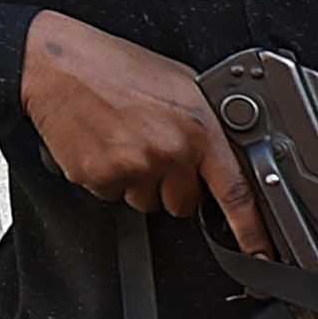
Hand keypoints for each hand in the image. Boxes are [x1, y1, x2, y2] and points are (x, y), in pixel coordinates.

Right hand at [21, 10, 264, 250]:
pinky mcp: (102, 178)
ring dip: (140, 182)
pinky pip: (114, 195)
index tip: (261, 252)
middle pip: (185, 203)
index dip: (251, 230)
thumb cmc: (113, 66)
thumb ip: (204, 122)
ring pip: (148, 202)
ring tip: (124, 140)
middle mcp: (171, 150)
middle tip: (153, 150)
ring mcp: (135, 167)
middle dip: (173, 186)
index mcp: (198, 127)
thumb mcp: (178, 81)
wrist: (56, 66)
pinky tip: (103, 145)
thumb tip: (221, 151)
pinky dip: (109, 177)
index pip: (235, 191)